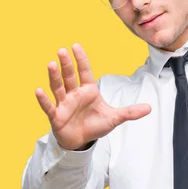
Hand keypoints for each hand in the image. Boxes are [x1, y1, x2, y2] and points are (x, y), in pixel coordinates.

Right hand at [35, 43, 151, 150]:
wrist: (81, 142)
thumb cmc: (95, 126)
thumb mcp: (114, 118)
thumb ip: (130, 112)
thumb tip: (149, 108)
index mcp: (88, 91)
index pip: (84, 71)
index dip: (81, 59)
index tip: (76, 45)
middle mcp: (74, 94)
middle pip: (70, 76)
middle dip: (66, 64)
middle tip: (62, 50)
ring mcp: (64, 104)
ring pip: (58, 87)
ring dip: (54, 76)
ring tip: (50, 64)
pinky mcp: (56, 116)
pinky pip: (49, 106)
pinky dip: (43, 99)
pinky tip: (38, 90)